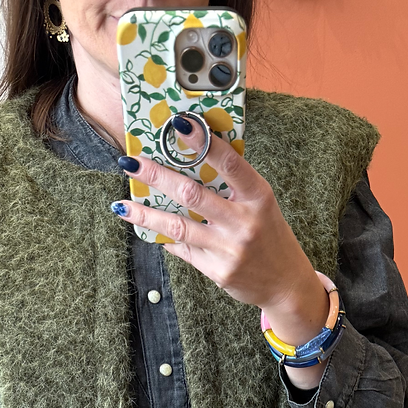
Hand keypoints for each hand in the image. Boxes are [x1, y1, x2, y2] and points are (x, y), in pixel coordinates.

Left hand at [113, 124, 328, 389]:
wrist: (285, 284)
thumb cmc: (269, 234)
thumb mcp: (260, 204)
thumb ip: (233, 184)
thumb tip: (190, 157)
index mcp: (258, 197)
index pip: (229, 163)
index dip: (203, 142)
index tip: (179, 123)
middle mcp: (244, 223)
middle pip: (192, 195)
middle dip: (157, 177)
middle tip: (131, 164)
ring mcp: (229, 250)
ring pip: (178, 227)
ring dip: (146, 214)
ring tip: (122, 205)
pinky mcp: (218, 271)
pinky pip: (183, 250)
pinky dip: (164, 237)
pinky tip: (147, 228)